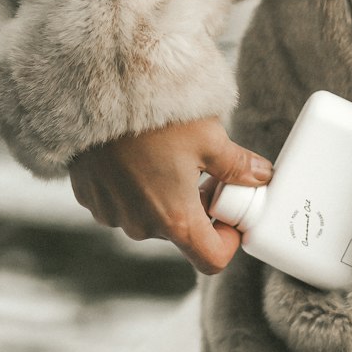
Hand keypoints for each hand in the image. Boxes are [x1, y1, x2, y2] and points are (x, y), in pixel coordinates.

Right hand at [68, 116, 272, 275]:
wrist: (98, 92)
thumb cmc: (157, 115)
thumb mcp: (209, 138)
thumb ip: (238, 166)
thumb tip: (260, 176)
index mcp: (176, 219)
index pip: (211, 259)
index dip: (227, 241)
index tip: (229, 215)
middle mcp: (141, 226)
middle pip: (179, 232)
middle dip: (194, 208)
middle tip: (201, 171)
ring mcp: (112, 213)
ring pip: (148, 217)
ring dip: (160, 197)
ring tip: (163, 155)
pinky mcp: (90, 197)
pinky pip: (119, 203)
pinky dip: (131, 187)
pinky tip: (134, 154)